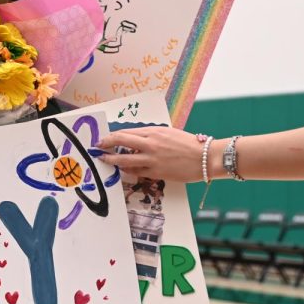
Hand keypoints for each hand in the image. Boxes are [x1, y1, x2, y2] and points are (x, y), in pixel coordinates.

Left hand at [97, 126, 212, 182]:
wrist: (205, 157)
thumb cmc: (189, 144)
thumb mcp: (169, 133)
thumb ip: (152, 136)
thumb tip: (135, 140)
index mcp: (154, 131)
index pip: (126, 132)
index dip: (112, 135)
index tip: (104, 137)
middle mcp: (151, 143)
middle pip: (121, 140)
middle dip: (106, 143)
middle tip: (97, 146)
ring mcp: (152, 158)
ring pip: (125, 158)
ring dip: (112, 158)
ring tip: (104, 159)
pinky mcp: (156, 172)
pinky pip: (136, 171)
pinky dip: (127, 169)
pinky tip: (121, 168)